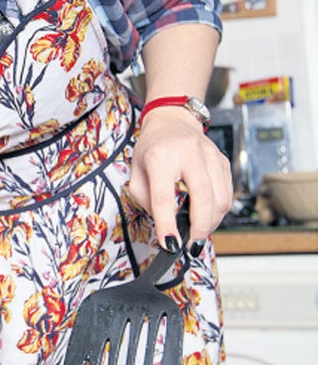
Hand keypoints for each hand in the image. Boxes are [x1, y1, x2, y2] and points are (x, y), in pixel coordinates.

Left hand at [127, 107, 232, 245]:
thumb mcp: (136, 171)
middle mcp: (188, 153)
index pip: (164, 197)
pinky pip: (227, 192)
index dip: (167, 224)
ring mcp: (209, 156)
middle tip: (192, 244)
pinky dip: (220, 210)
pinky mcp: (223, 160)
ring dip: (212, 222)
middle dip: (200, 227)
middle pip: (203, 198)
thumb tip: (164, 223)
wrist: (172, 119)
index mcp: (160, 156)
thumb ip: (145, 199)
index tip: (170, 244)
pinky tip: (208, 215)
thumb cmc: (152, 147)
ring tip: (199, 231)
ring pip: (220, 198)